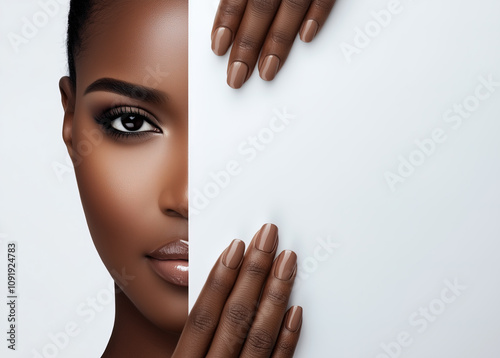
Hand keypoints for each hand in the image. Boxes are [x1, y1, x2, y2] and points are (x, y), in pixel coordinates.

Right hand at [173, 223, 301, 356]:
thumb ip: (191, 331)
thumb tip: (204, 275)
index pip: (203, 315)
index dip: (219, 278)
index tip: (236, 246)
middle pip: (235, 317)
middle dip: (253, 272)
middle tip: (268, 238)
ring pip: (259, 336)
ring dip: (275, 295)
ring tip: (287, 262)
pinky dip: (288, 337)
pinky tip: (295, 311)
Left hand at [211, 0, 335, 87]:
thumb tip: (230, 22)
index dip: (226, 21)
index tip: (218, 48)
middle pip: (260, 8)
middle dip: (247, 45)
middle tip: (237, 77)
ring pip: (291, 7)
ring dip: (277, 42)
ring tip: (267, 72)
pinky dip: (317, 15)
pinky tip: (306, 38)